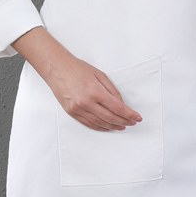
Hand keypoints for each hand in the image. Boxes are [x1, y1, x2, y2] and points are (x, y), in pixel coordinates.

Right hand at [12, 27, 140, 130]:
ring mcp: (78, 109)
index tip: (137, 117)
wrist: (58, 69)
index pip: (117, 107)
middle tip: (132, 122)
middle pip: (110, 117)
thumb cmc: (79, 69)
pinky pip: (88, 124)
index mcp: (95, 92)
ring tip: (122, 126)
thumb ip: (112, 90)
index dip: (129, 114)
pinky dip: (100, 127)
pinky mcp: (72, 113)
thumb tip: (121, 103)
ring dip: (113, 126)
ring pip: (100, 123)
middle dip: (124, 121)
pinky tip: (107, 127)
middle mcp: (86, 103)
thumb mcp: (100, 75)